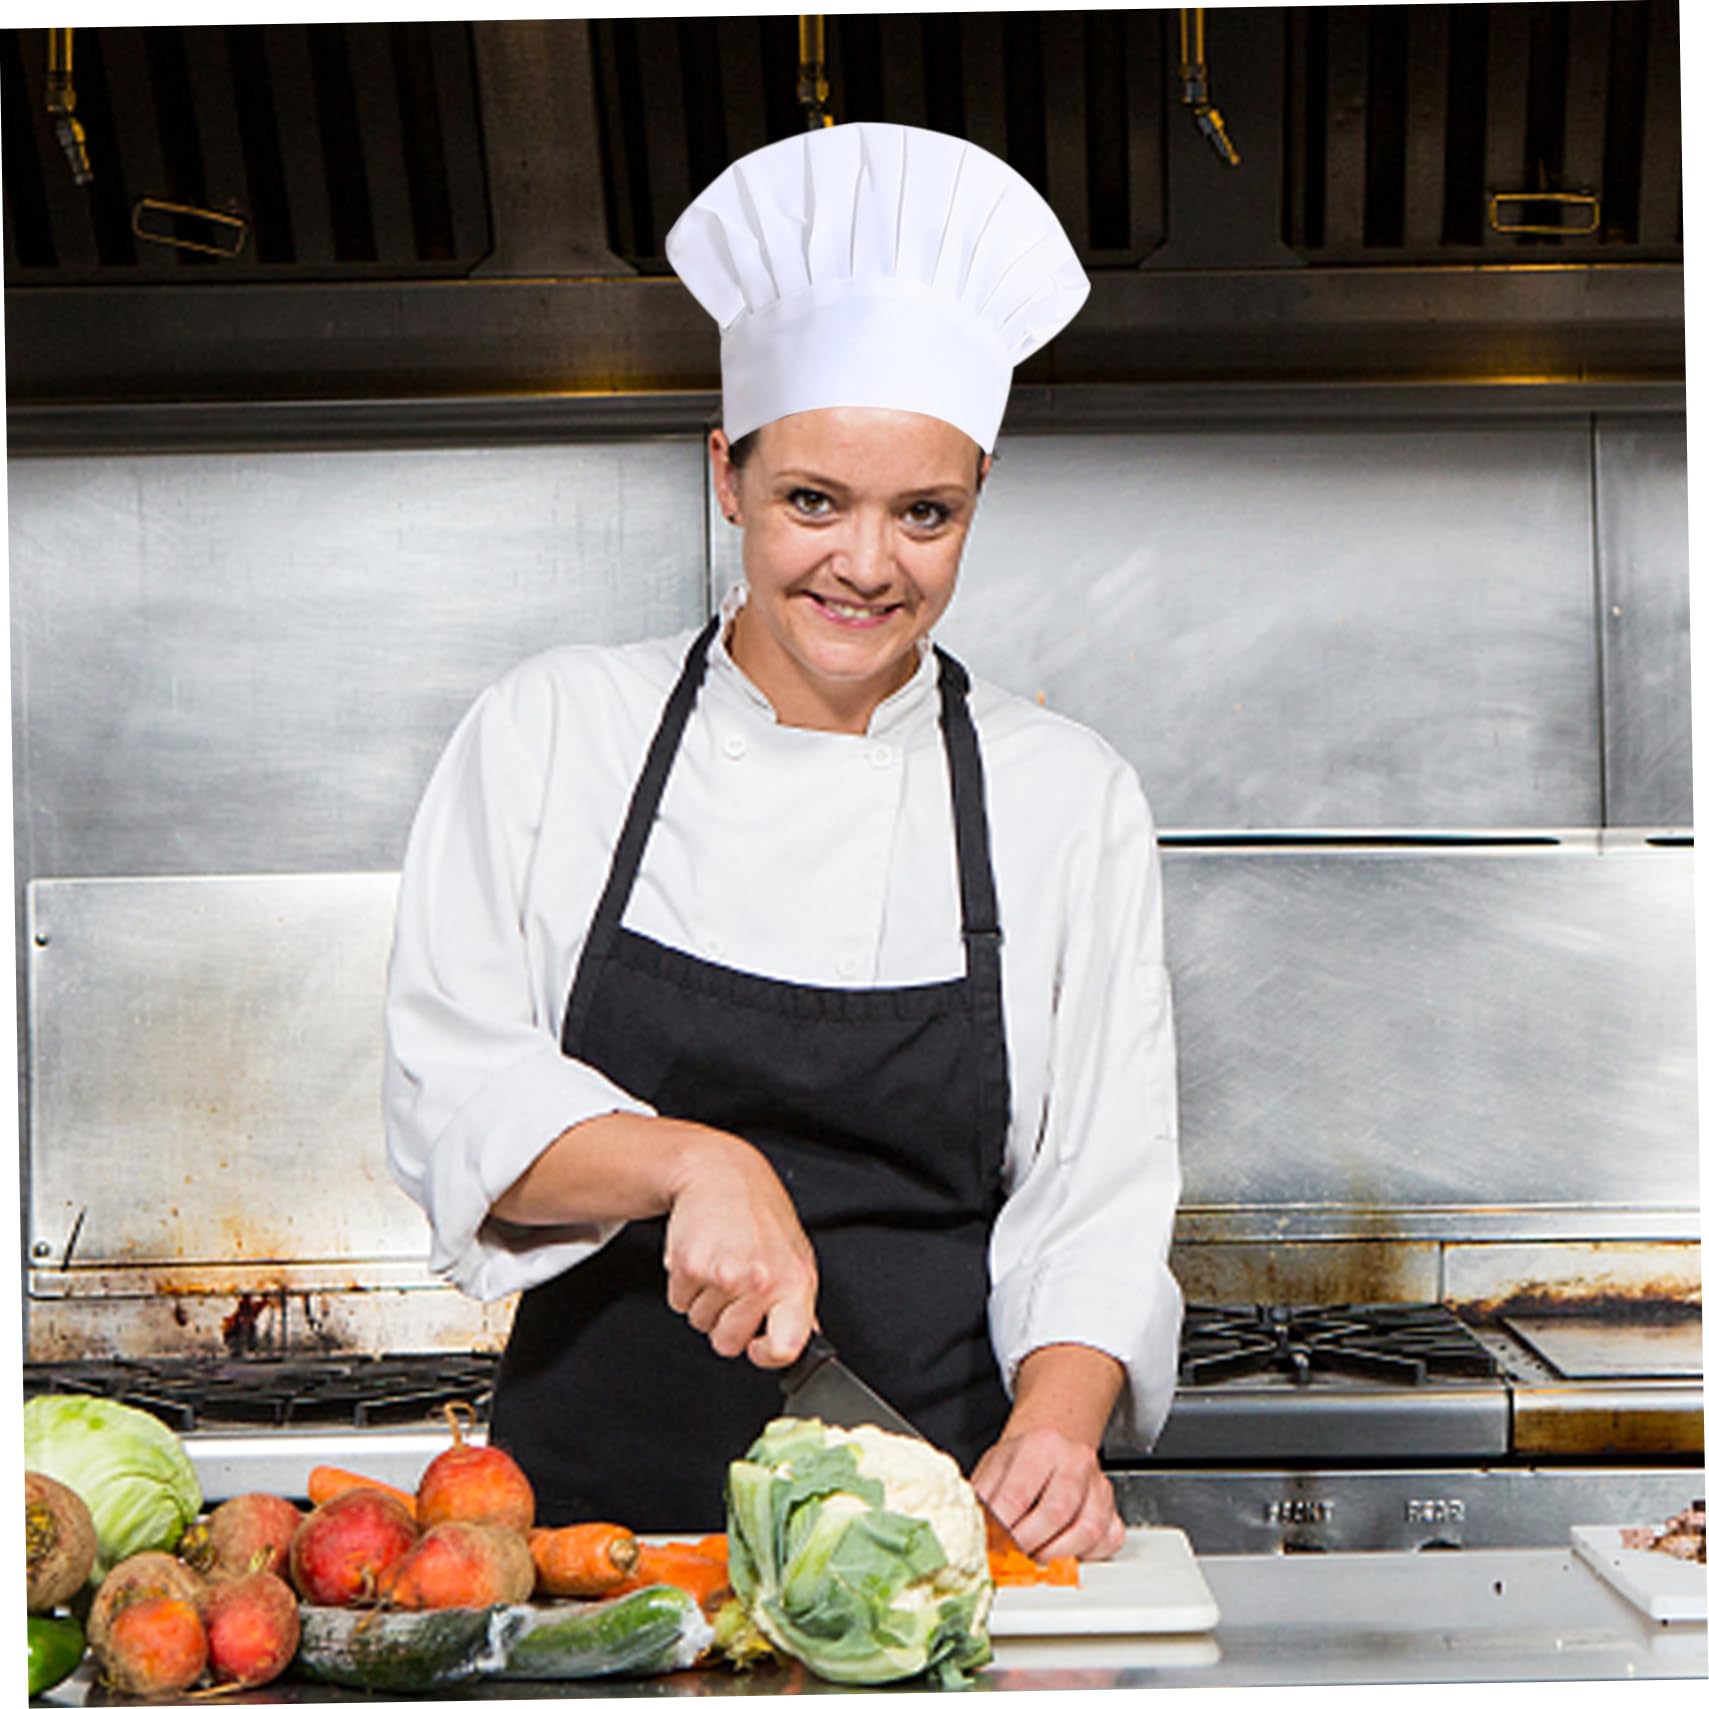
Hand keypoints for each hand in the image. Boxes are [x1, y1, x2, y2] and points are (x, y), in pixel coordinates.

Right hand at [662, 1127, 817, 1368]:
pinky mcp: (689, 1265)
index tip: (757, 1344)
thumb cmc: (760, 1216)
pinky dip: (685, 1286)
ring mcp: (724, 1274)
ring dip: (704, 1300)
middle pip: (728, 1344)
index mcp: (794, 1282)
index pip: (785, 1348)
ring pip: (700, 1323)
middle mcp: (761, 1281)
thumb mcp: (795, 1256)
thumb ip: (798, 1304)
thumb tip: (804, 1341)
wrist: (722, 1174)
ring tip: (720, 1261)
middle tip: (734, 1283)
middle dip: (725, 1321)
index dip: (765, 1354)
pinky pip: (679, 1303)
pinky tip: (702, 1255)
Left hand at [972, 1342, 1127, 1560]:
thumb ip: (981, 1500)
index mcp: (1040, 1444)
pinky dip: (1086, 1555)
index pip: (1018, 1494)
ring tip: (1034, 1556)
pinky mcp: (1113, 1508)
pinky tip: (1065, 1551)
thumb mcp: (993, 1468)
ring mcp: (1099, 1484)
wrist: (1052, 1446)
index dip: (1003, 1529)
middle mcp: (1076, 1459)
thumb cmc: (1021, 1461)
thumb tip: (969, 1537)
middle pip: (1056, 1513)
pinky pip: (1107, 1540)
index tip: (991, 1547)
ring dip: (1056, 1554)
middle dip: (1029, 1545)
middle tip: (1012, 1557)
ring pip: (1087, 1530)